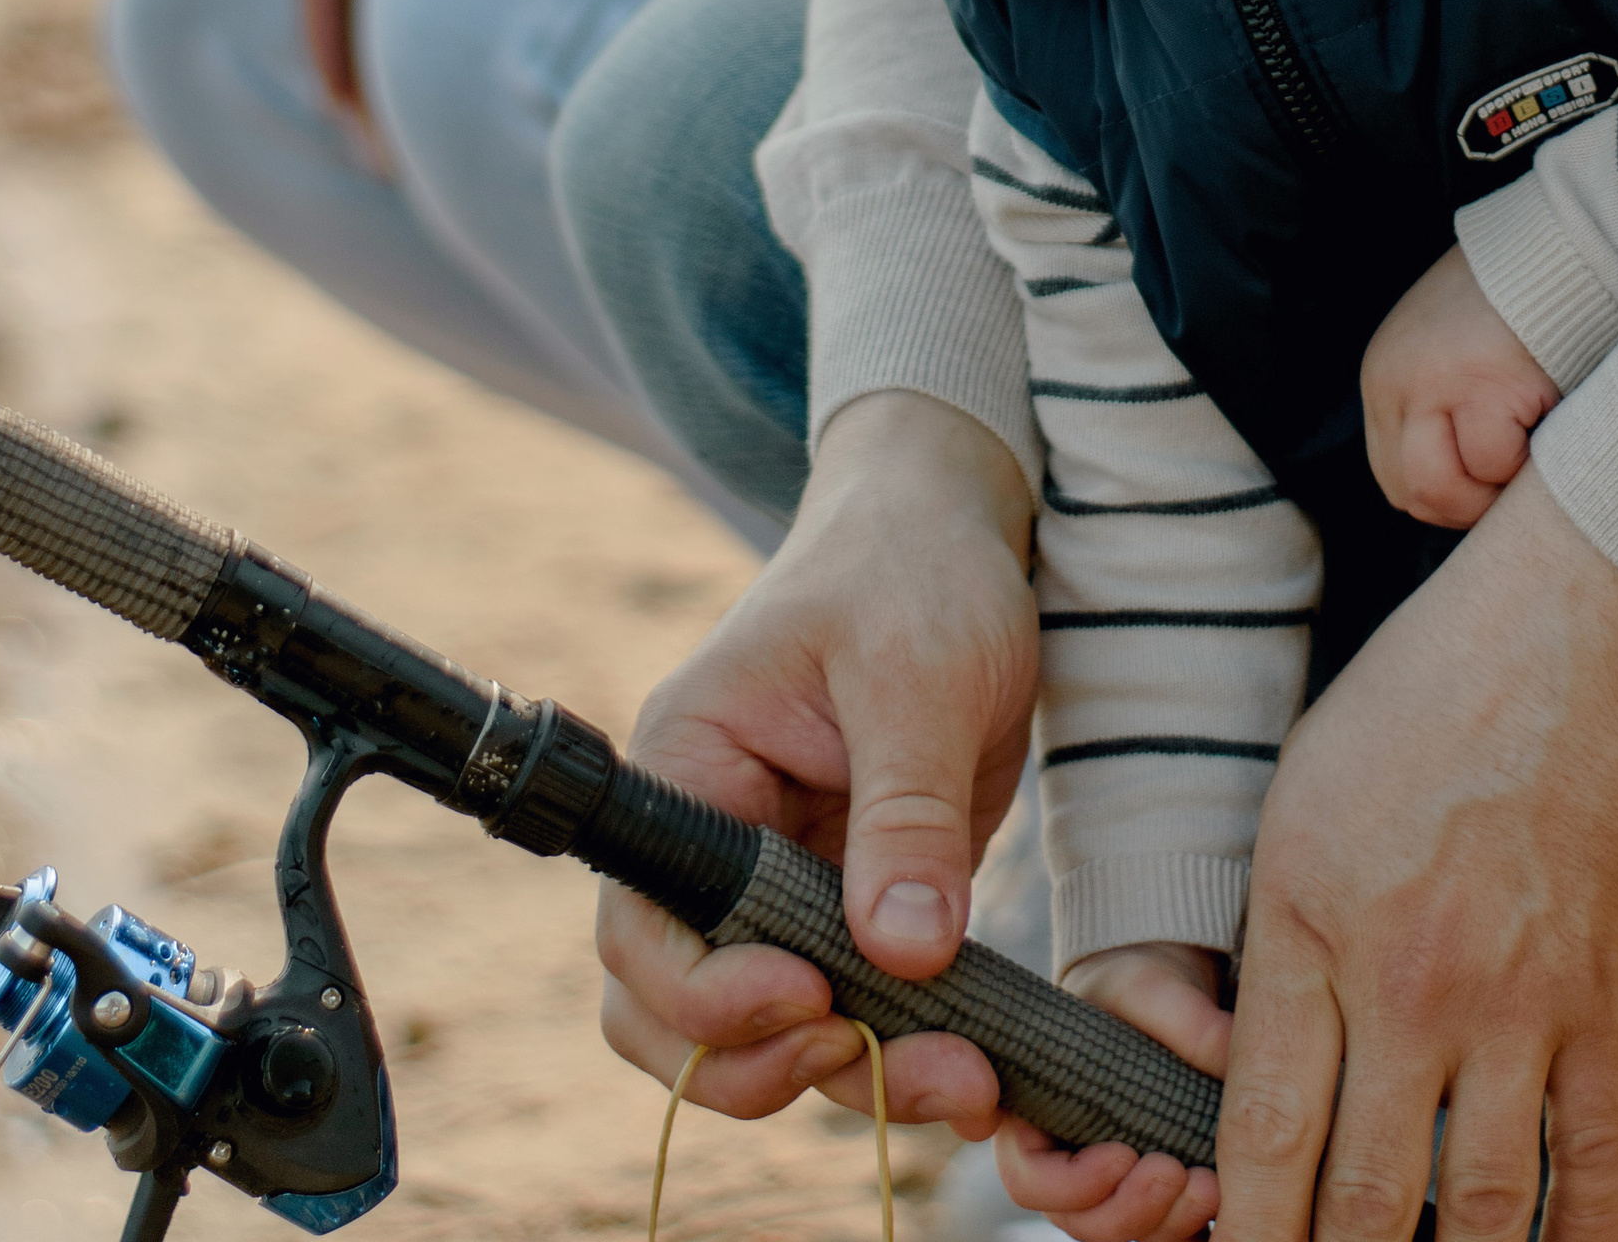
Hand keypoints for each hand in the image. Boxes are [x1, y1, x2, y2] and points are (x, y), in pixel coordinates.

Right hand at [596, 390, 1038, 1134]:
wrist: (959, 537)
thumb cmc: (914, 570)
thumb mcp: (917, 671)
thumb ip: (906, 809)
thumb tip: (906, 951)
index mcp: (687, 768)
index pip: (644, 925)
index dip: (707, 994)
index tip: (813, 1000)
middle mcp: (712, 842)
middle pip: (675, 1011)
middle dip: (762, 1065)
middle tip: (872, 1060)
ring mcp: (777, 884)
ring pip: (762, 1033)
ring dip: (844, 1080)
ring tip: (959, 1080)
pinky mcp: (848, 907)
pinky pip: (844, 1011)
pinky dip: (894, 1056)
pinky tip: (973, 1066)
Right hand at [994, 946, 1226, 1241]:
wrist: (1164, 1003)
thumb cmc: (1132, 992)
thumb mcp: (1150, 989)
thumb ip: (1182, 1018)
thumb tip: (1236, 1049)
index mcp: (1035, 1115)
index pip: (1030, 1177)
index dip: (1072, 1183)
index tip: (1124, 1154)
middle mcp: (1068, 1162)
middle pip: (1081, 1221)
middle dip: (1129, 1209)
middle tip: (1175, 1172)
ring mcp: (1113, 1187)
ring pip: (1126, 1233)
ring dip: (1166, 1222)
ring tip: (1209, 1186)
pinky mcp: (1157, 1196)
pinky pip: (1165, 1231)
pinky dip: (1190, 1227)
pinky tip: (1222, 1201)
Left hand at [1215, 463, 1617, 1241]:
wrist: (1591, 630)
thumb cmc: (1436, 689)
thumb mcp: (1306, 793)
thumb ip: (1285, 934)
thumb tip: (1271, 1058)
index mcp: (1310, 922)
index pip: (1265, 1131)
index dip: (1249, 1233)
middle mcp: (1408, 983)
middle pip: (1365, 1199)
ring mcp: (1519, 1006)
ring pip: (1479, 1210)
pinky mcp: (1617, 1008)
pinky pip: (1594, 1167)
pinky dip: (1574, 1241)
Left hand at [1362, 240, 1559, 528]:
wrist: (1562, 247)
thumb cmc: (1518, 305)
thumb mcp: (1450, 354)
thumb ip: (1440, 412)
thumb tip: (1462, 493)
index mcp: (1384, 376)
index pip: (1394, 476)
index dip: (1448, 496)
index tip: (1493, 485)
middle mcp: (1394, 381)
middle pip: (1412, 492)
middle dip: (1471, 505)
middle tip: (1518, 478)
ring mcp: (1432, 383)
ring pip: (1445, 490)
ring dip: (1495, 490)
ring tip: (1533, 450)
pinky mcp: (1482, 385)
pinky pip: (1496, 464)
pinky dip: (1529, 463)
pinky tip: (1551, 421)